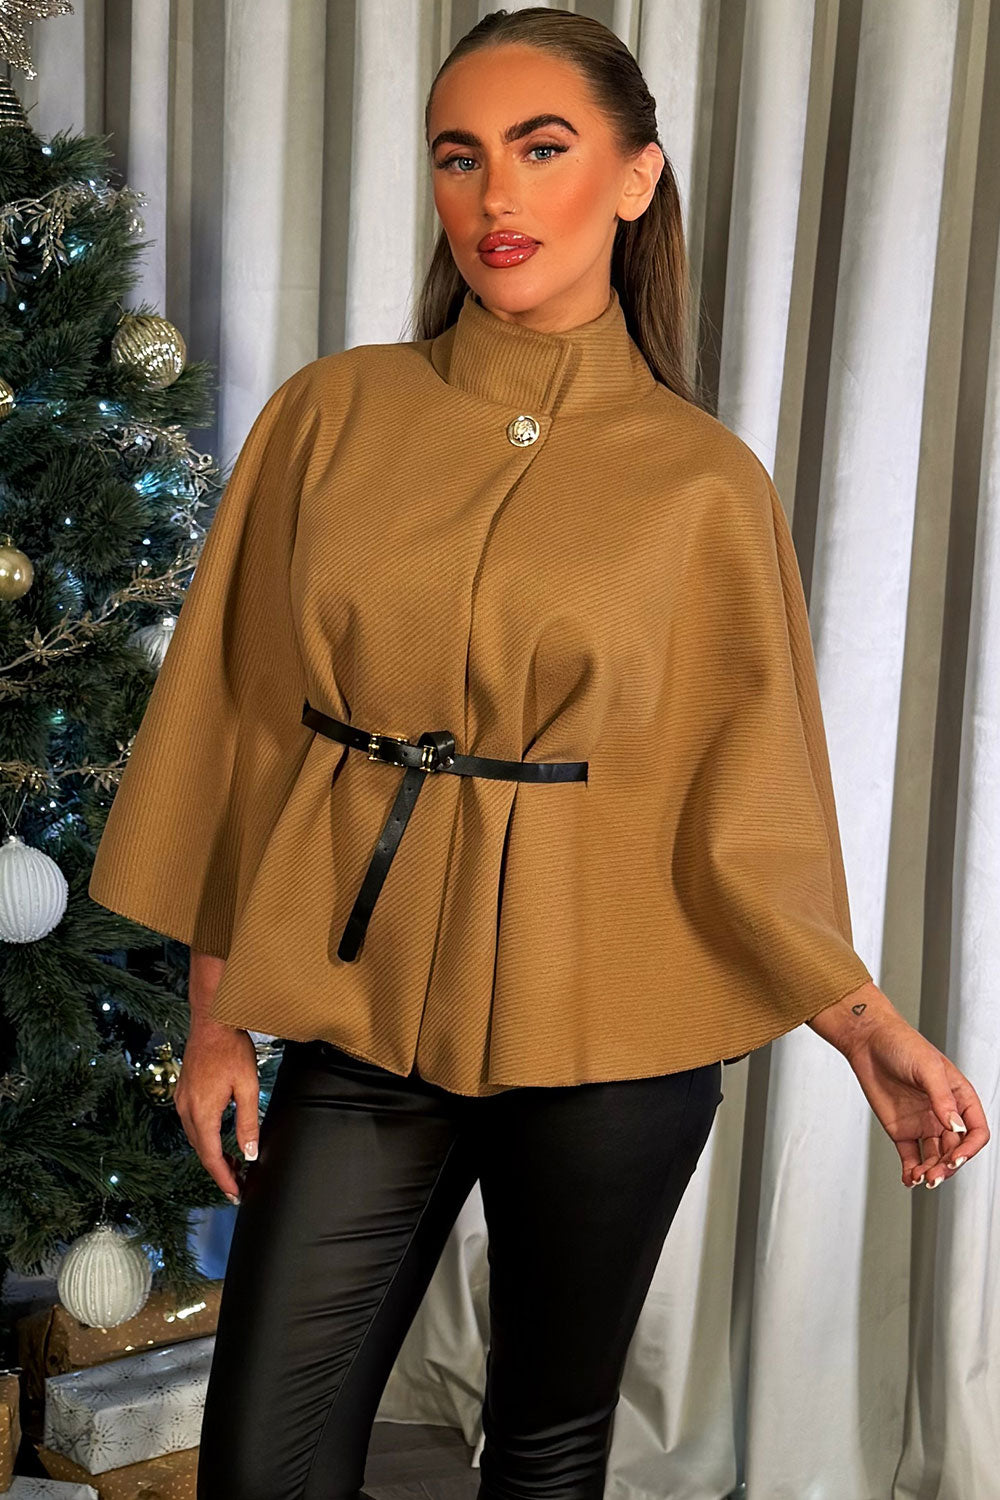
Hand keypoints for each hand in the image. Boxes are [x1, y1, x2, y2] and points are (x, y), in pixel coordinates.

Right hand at [174, 1019, 259, 1203]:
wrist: (212, 1020)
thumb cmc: (231, 1049)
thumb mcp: (246, 1087)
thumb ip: (247, 1123)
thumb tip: (248, 1153)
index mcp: (202, 1112)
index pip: (211, 1157)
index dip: (223, 1180)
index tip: (235, 1194)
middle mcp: (186, 1109)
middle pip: (202, 1151)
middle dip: (219, 1170)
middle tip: (238, 1183)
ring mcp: (182, 1100)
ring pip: (196, 1138)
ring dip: (212, 1154)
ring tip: (232, 1164)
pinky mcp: (183, 1092)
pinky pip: (192, 1124)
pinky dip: (205, 1138)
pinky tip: (218, 1138)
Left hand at [842, 1009, 989, 1187]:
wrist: (867, 1040)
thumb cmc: (902, 1044)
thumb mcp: (927, 1068)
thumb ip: (942, 1099)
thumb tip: (955, 1127)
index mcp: (959, 1097)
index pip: (975, 1131)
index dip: (970, 1148)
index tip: (957, 1158)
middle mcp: (943, 1114)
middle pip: (955, 1150)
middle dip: (948, 1166)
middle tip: (934, 1175)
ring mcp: (922, 1124)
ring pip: (934, 1157)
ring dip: (930, 1171)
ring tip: (920, 1178)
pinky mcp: (901, 1130)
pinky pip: (910, 1156)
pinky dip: (911, 1170)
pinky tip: (909, 1179)